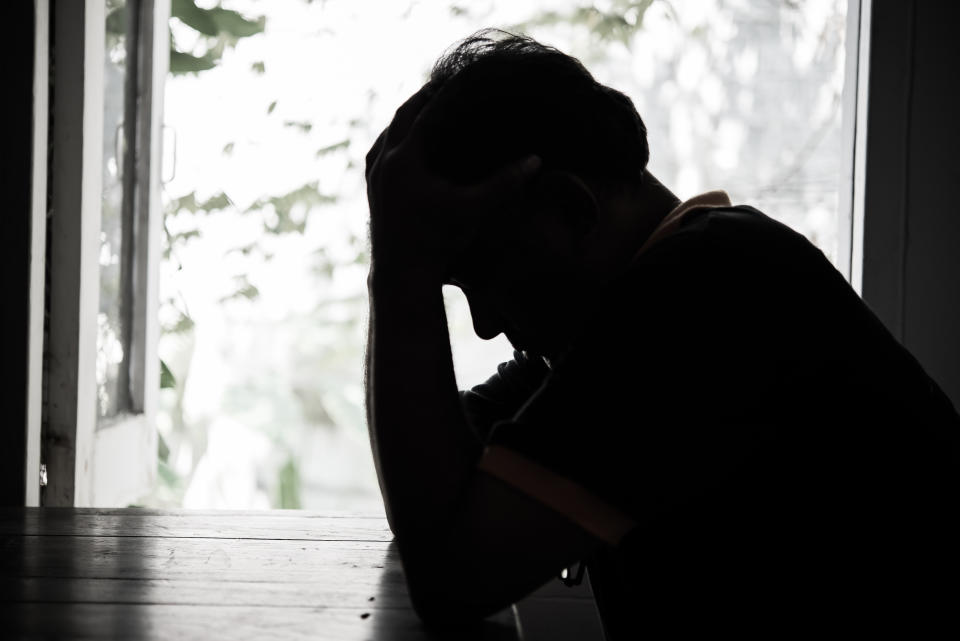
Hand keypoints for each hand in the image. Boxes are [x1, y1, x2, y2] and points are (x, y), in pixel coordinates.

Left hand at [365, 86, 540, 278]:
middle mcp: (384, 163)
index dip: (446, 94)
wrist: (403, 276)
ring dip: (406, 120)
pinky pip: (380, 154)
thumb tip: (536, 160)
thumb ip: (505, 183)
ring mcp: (374, 179)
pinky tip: (406, 146)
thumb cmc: (439, 242)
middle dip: (423, 100)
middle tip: (444, 87)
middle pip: (402, 117)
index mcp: (405, 159)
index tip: (462, 81)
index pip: (426, 112)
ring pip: (387, 135)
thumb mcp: (475, 210)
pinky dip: (395, 142)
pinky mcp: (373, 193)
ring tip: (425, 110)